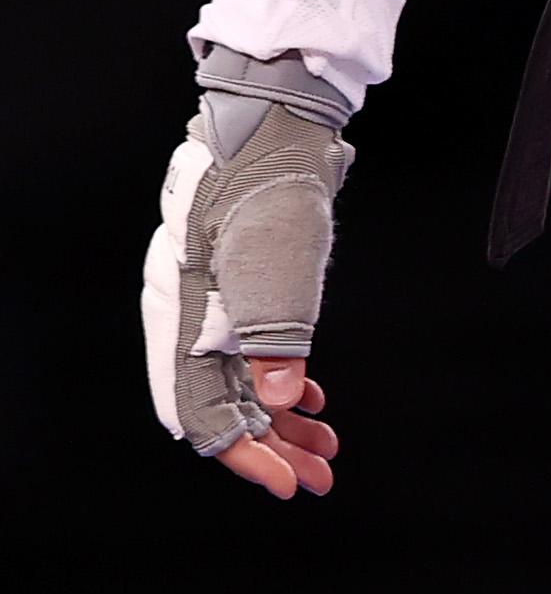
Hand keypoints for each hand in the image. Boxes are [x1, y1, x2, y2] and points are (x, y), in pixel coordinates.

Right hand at [143, 73, 351, 474]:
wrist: (282, 110)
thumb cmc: (272, 171)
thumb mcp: (279, 250)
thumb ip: (279, 327)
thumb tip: (280, 398)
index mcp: (181, 308)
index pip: (200, 409)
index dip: (243, 453)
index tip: (287, 483)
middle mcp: (188, 309)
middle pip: (221, 400)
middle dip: (270, 444)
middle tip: (319, 475)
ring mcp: (213, 295)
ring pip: (242, 378)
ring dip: (283, 417)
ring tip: (327, 446)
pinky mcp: (240, 281)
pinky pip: (255, 349)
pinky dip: (285, 377)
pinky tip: (314, 396)